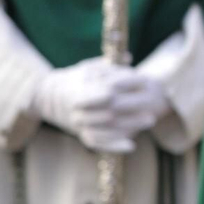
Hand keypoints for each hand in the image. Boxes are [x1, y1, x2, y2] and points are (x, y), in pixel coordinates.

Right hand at [33, 58, 170, 153]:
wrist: (49, 98)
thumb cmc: (76, 79)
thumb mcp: (88, 67)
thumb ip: (108, 66)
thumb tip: (128, 58)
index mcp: (79, 89)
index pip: (107, 89)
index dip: (127, 85)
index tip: (146, 80)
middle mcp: (78, 109)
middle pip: (110, 110)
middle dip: (134, 107)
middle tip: (154, 104)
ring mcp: (79, 123)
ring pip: (107, 127)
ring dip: (131, 125)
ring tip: (151, 120)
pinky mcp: (82, 135)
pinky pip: (99, 143)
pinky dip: (115, 145)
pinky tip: (132, 145)